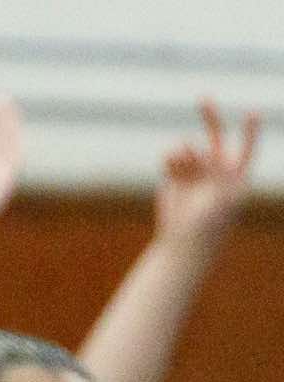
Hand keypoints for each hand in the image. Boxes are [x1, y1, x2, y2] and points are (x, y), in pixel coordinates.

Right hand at [155, 100, 260, 248]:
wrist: (184, 243)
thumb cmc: (208, 226)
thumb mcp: (222, 200)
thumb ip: (216, 171)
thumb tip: (193, 148)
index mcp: (235, 176)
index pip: (246, 148)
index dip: (249, 130)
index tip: (252, 113)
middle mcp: (216, 170)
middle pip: (216, 136)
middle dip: (210, 117)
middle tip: (203, 97)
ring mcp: (195, 172)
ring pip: (188, 148)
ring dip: (183, 154)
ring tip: (180, 164)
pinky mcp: (175, 177)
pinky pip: (171, 157)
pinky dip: (169, 160)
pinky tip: (169, 168)